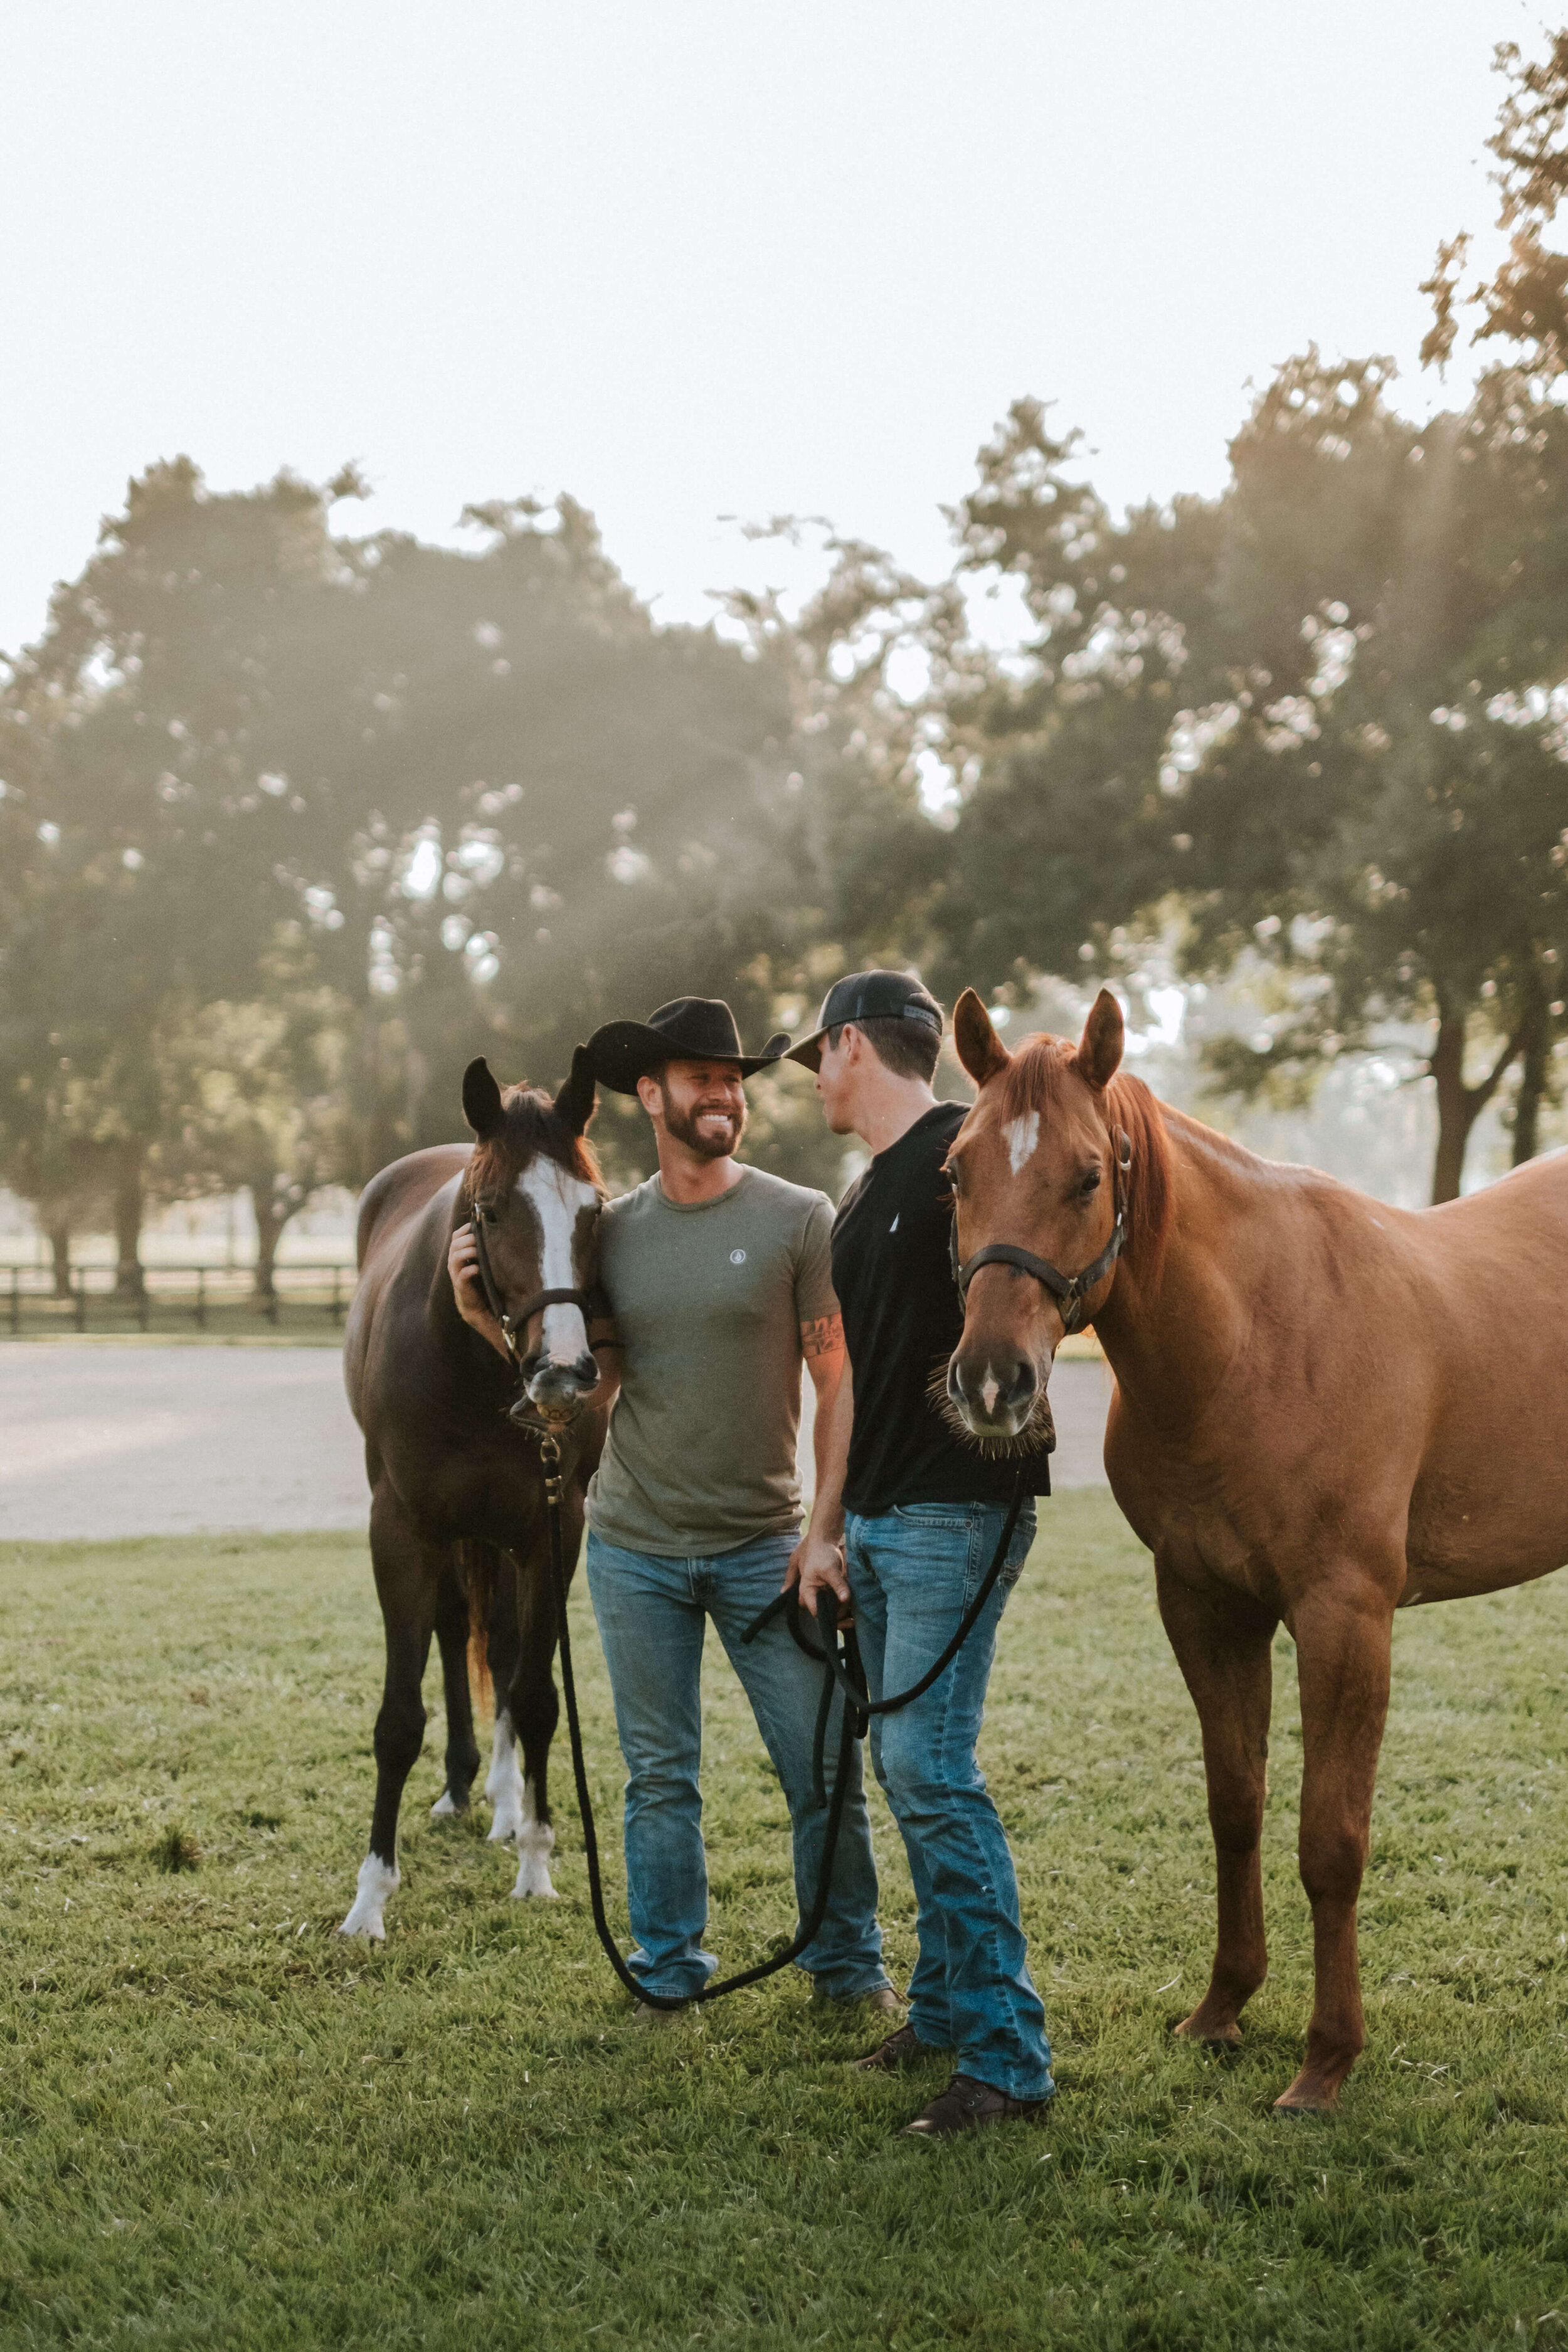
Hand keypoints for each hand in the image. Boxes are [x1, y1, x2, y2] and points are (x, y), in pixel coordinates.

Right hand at [448, 1225, 505, 1351]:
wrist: (476, 1306)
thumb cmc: (480, 1280)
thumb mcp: (480, 1261)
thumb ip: (482, 1249)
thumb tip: (496, 1232)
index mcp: (458, 1255)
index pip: (455, 1237)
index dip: (464, 1229)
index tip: (475, 1225)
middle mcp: (454, 1263)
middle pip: (455, 1244)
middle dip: (467, 1239)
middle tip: (479, 1237)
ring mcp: (456, 1274)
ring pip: (455, 1257)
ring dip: (467, 1251)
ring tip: (478, 1250)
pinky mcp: (461, 1286)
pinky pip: (462, 1275)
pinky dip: (470, 1270)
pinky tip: (478, 1268)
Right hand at [787, 1531, 851, 1627]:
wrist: (826, 1539)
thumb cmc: (822, 1552)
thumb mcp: (829, 1569)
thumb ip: (838, 1584)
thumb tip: (845, 1599)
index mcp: (806, 1591)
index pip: (817, 1611)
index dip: (830, 1617)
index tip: (846, 1617)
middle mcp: (812, 1595)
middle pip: (825, 1612)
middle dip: (838, 1616)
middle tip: (852, 1618)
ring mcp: (822, 1592)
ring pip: (832, 1609)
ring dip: (843, 1610)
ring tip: (854, 1613)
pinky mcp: (830, 1589)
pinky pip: (838, 1601)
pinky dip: (846, 1604)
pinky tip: (854, 1605)